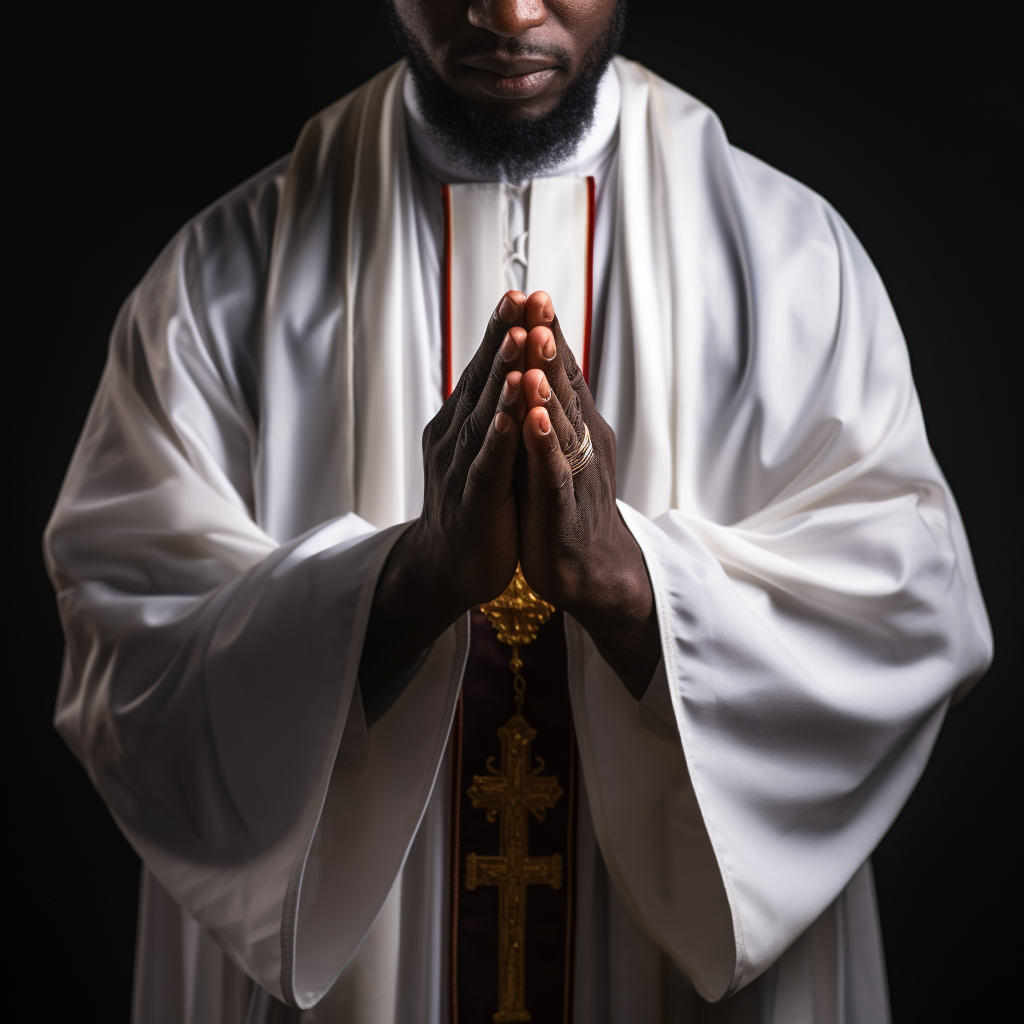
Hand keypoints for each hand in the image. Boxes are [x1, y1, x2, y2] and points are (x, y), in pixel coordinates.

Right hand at [360, 291, 528, 689]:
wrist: (448, 566)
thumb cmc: (474, 505)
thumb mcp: (483, 449)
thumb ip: (493, 412)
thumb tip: (511, 367)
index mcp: (462, 423)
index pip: (484, 370)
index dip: (503, 331)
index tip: (524, 293)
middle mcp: (455, 437)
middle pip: (482, 380)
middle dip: (505, 338)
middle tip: (523, 297)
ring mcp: (460, 468)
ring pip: (484, 415)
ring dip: (502, 376)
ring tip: (519, 338)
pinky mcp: (472, 502)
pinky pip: (486, 466)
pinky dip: (499, 439)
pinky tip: (511, 415)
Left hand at [517, 292, 660, 697]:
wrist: (591, 570)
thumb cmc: (568, 505)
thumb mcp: (558, 450)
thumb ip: (550, 410)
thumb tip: (536, 364)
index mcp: (575, 427)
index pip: (560, 373)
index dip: (546, 333)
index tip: (530, 291)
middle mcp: (582, 442)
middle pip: (564, 385)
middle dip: (549, 341)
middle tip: (537, 297)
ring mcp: (575, 475)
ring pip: (562, 421)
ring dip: (548, 381)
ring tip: (537, 343)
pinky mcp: (563, 510)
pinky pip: (554, 472)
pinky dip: (545, 444)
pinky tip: (535, 418)